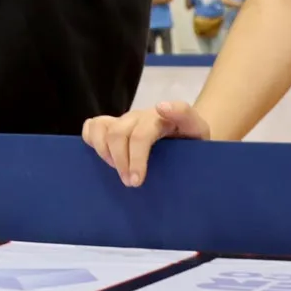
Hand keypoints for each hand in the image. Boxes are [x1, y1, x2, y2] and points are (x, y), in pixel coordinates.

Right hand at [81, 101, 212, 186]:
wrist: (187, 135)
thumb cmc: (192, 138)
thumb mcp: (199, 130)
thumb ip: (185, 116)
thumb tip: (161, 106)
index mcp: (159, 118)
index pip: (141, 135)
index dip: (136, 159)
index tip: (137, 182)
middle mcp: (138, 117)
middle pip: (118, 134)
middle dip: (121, 161)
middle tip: (130, 184)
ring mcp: (123, 120)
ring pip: (101, 129)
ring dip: (104, 152)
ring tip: (116, 171)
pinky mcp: (113, 125)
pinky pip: (92, 125)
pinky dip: (92, 139)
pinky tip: (103, 157)